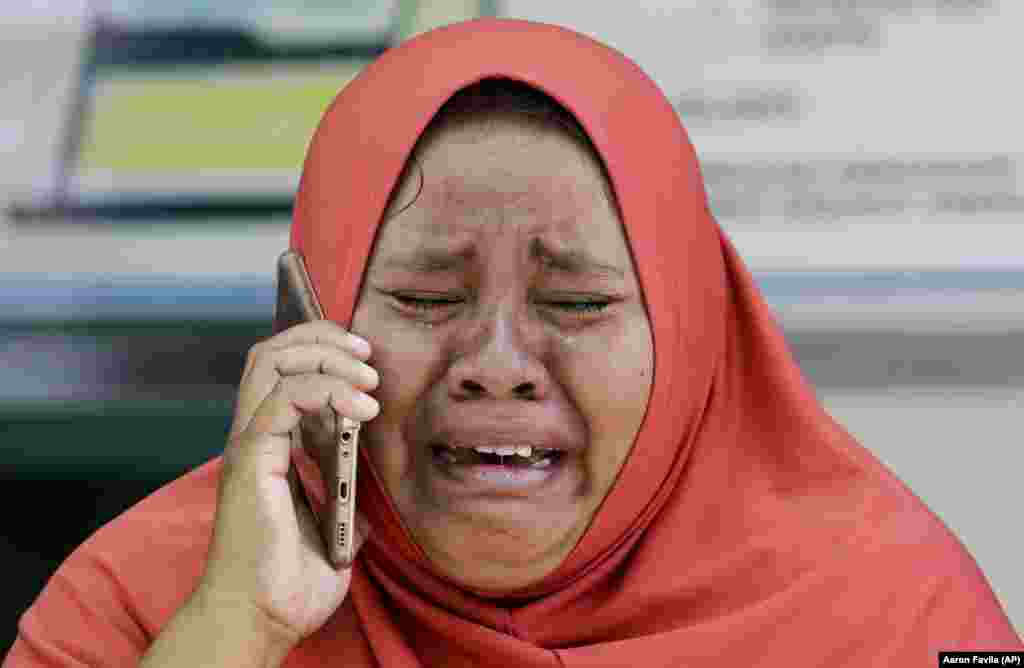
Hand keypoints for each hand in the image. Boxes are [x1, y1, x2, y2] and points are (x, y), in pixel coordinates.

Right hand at [197, 321, 379, 650]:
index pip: (284, 371)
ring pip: (272, 362)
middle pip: (272, 353)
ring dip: (327, 356)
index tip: (367, 362)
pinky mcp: (251, 458)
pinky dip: (325, 389)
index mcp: (272, 447)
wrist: (262, 619)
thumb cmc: (289, 582)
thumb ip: (343, 497)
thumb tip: (364, 490)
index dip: (324, 352)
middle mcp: (255, 436)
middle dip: (323, 339)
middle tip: (367, 354)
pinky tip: (360, 409)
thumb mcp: (333, 528)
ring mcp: (249, 444)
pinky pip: (283, 399)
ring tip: (368, 378)